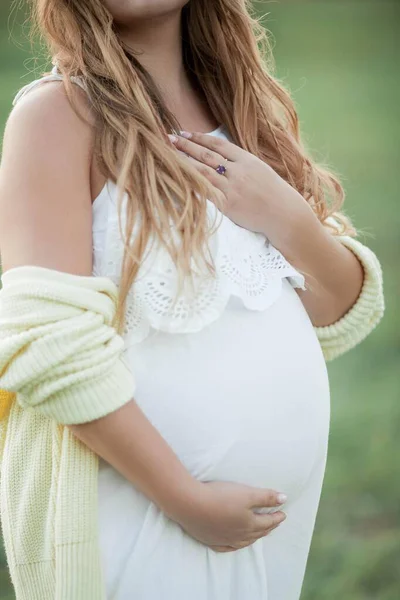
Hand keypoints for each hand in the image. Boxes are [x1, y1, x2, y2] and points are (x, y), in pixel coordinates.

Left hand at [168, 131, 313, 246]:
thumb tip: (225, 158)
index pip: (219, 145)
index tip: (185, 132)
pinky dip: (192, 184)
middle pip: (207, 155)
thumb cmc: (275, 195)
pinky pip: (206, 192)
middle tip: (169, 137)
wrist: (284, 215)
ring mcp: (233, 188)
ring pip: (203, 172)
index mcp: (247, 160)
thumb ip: (243, 164)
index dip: (200, 138)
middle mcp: (238, 171)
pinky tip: (179, 179)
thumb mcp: (262, 171)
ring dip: (184, 162)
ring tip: (169, 155)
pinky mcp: (228, 205)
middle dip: (186, 145)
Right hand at [172, 480, 286, 552]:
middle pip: (257, 532)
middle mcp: (238, 535)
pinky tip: (234, 544)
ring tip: (258, 533)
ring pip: (243, 541)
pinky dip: (234, 545)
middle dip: (268, 527)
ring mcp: (223, 539)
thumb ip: (266, 497)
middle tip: (274, 523)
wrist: (190, 504)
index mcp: (249, 524)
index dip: (277, 517)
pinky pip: (226, 547)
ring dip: (254, 537)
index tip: (283, 513)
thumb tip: (285, 499)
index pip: (268, 521)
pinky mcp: (210, 540)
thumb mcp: (247, 493)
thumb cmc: (220, 496)